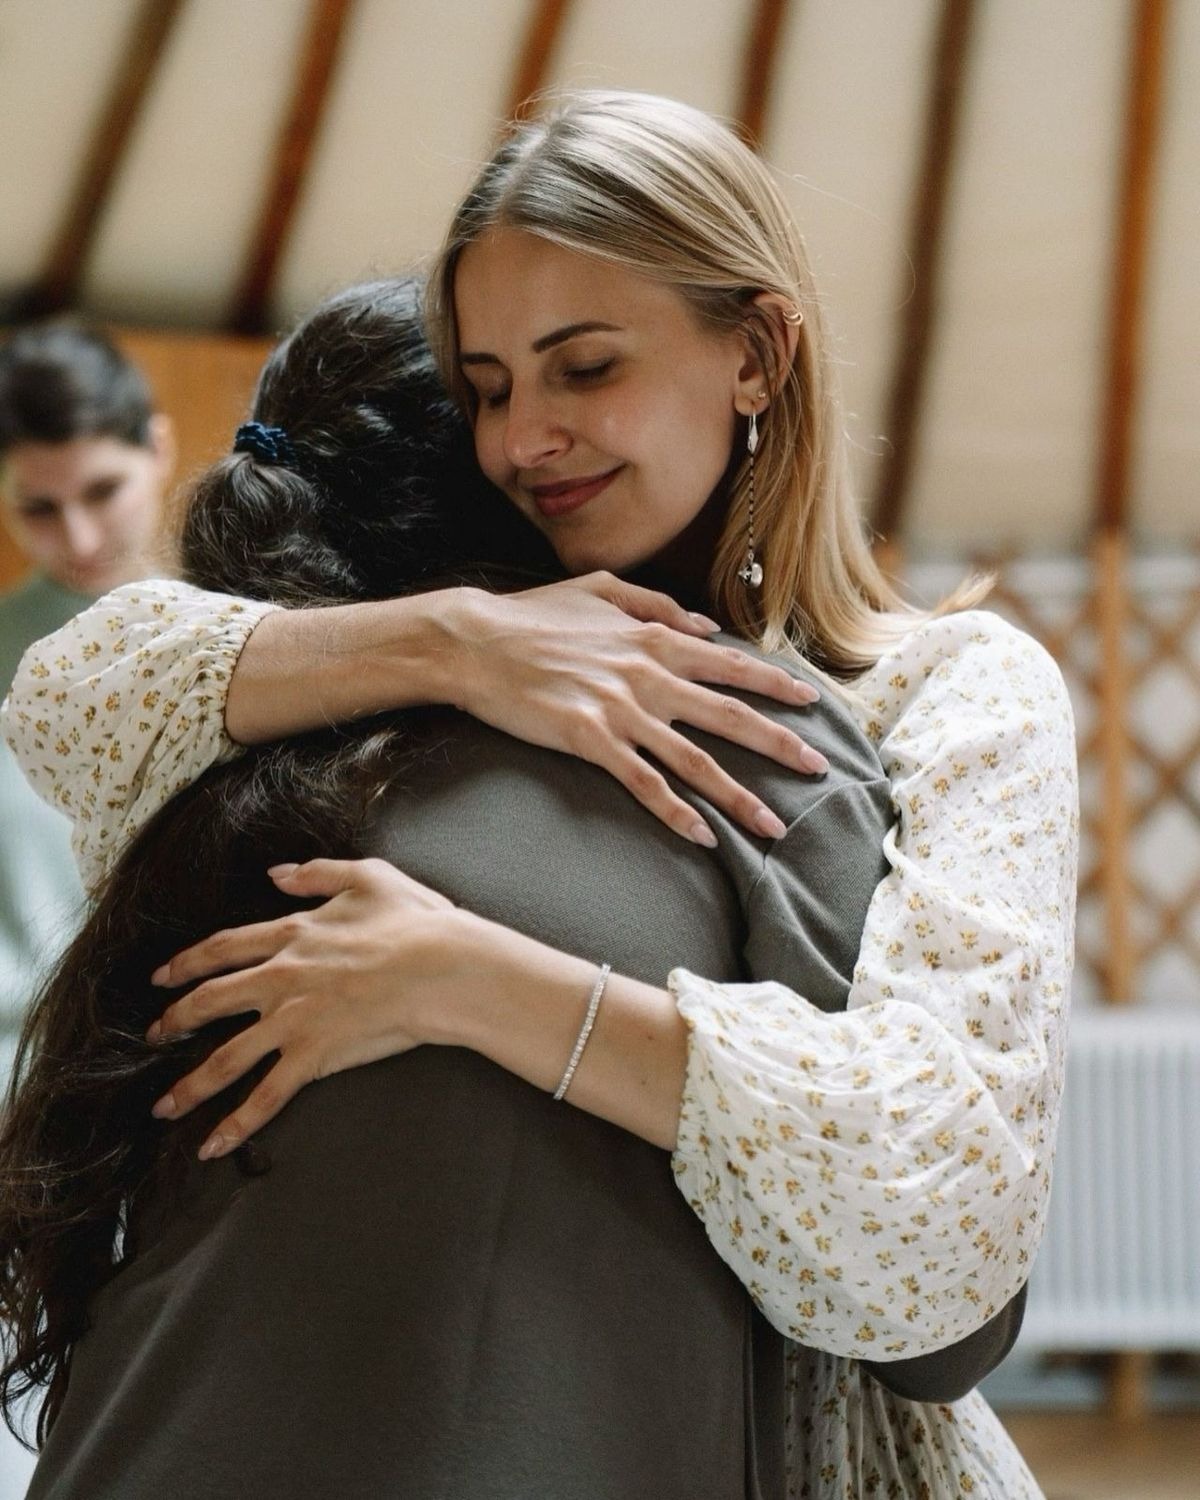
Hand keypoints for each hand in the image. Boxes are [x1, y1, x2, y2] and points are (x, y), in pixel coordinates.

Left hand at [146, 858, 477, 1159]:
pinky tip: (213, 1145)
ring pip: (225, 1059)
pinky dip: (236, 1124)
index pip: (223, 949)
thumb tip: (277, 874)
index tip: (162, 975)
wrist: (440, 966)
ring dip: (189, 1086)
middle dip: (174, 1021)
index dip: (187, 962)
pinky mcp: (313, 1056)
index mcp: (292, 934)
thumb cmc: (414, 922)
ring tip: (164, 1106)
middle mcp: (280, 978)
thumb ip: (316, 872)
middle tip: (154, 1036)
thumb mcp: (367, 876)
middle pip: (209, 1002)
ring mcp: (293, 1021)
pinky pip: (266, 1097)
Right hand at [448, 573, 827, 844]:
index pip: (731, 665)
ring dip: (738, 796)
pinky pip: (643, 784)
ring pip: (694, 761)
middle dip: (779, 744)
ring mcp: (620, 711)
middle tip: (818, 767)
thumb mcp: (601, 590)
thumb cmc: (533, 616)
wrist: (475, 642)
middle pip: (729, 716)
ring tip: (772, 825)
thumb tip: (706, 626)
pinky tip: (701, 836)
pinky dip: (675, 813)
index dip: (776, 684)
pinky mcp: (589, 741)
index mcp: (655, 639)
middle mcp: (648, 675)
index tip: (813, 704)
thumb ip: (657, 606)